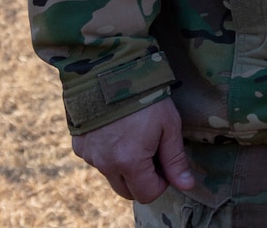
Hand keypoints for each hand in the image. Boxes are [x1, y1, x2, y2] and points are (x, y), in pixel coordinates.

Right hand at [72, 97, 193, 202]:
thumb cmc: (146, 99)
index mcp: (130, 162)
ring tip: (136, 136)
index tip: (166, 163)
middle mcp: (105, 165)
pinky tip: (117, 130)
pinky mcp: (79, 146)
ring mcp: (89, 156)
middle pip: (126, 191)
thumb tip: (186, 185)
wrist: (110, 73)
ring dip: (124, 166)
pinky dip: (108, 153)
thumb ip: (175, 160)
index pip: (146, 194)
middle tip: (153, 152)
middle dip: (143, 179)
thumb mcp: (169, 127)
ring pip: (111, 175)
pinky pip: (97, 159)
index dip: (161, 183)